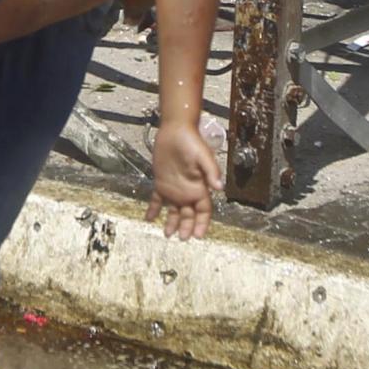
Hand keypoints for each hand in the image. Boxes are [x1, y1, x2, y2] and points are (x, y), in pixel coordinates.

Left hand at [147, 119, 223, 239]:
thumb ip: (211, 172)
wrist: (175, 130)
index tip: (198, 235)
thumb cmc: (192, 142)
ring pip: (174, 211)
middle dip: (187, 227)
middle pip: (189, 215)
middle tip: (182, 238)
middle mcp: (188, 191)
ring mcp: (174, 188)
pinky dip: (153, 209)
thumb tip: (219, 188)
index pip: (203, 211)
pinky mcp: (161, 182)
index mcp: (200, 188)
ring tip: (167, 234)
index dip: (202, 223)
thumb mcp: (204, 156)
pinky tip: (149, 218)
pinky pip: (157, 200)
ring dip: (172, 223)